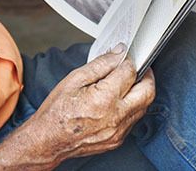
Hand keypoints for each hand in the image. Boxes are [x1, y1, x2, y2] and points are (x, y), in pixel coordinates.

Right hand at [0, 47, 155, 168]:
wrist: (47, 141)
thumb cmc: (57, 112)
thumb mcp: (75, 79)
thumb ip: (101, 64)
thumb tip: (119, 52)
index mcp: (105, 99)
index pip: (130, 72)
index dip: (128, 60)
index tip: (124, 55)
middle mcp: (116, 117)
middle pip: (147, 91)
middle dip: (146, 75)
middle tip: (137, 67)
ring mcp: (118, 131)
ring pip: (144, 106)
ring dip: (141, 92)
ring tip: (128, 82)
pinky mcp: (117, 140)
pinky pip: (134, 119)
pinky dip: (132, 107)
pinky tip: (120, 100)